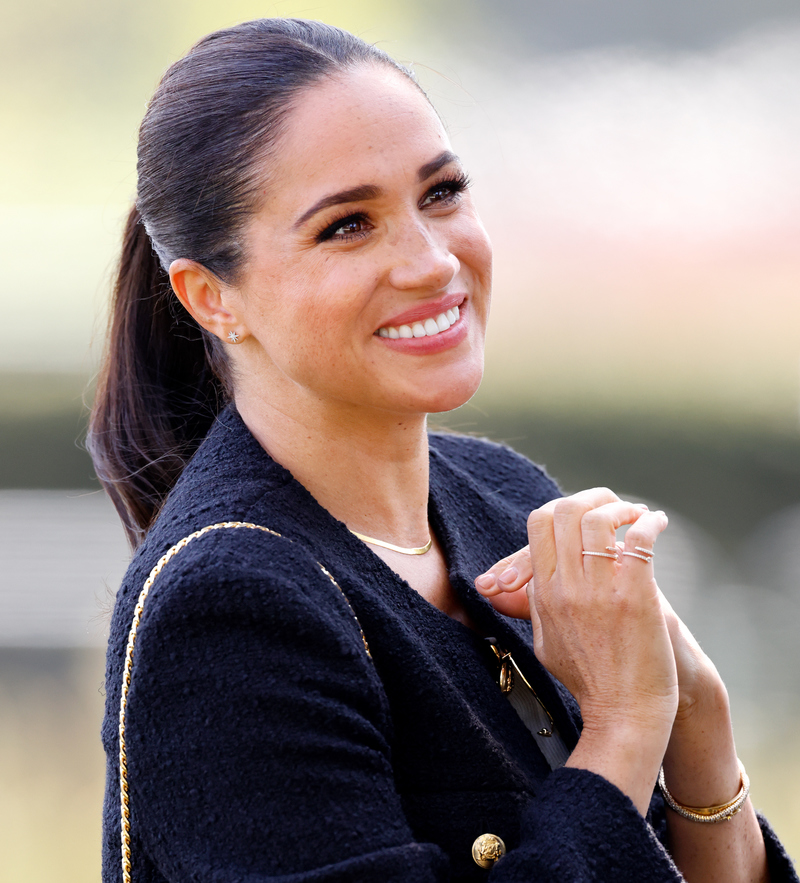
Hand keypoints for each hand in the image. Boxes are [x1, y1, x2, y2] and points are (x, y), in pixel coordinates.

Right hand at [477, 489, 677, 812]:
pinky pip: (637, 540)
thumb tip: (501, 586)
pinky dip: (649, 523)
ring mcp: (598, 591)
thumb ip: (530, 605)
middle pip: (565, 511)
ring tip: (639, 515)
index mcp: (544, 593)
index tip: (586, 514)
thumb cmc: (589, 680)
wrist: (624, 715)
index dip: (563, 507)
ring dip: (622, 507)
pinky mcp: (634, 596)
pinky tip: (658, 523)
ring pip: (598, 518)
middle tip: (614, 505)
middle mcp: (565, 588)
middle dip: (593, 498)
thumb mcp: (545, 640)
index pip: (540, 523)